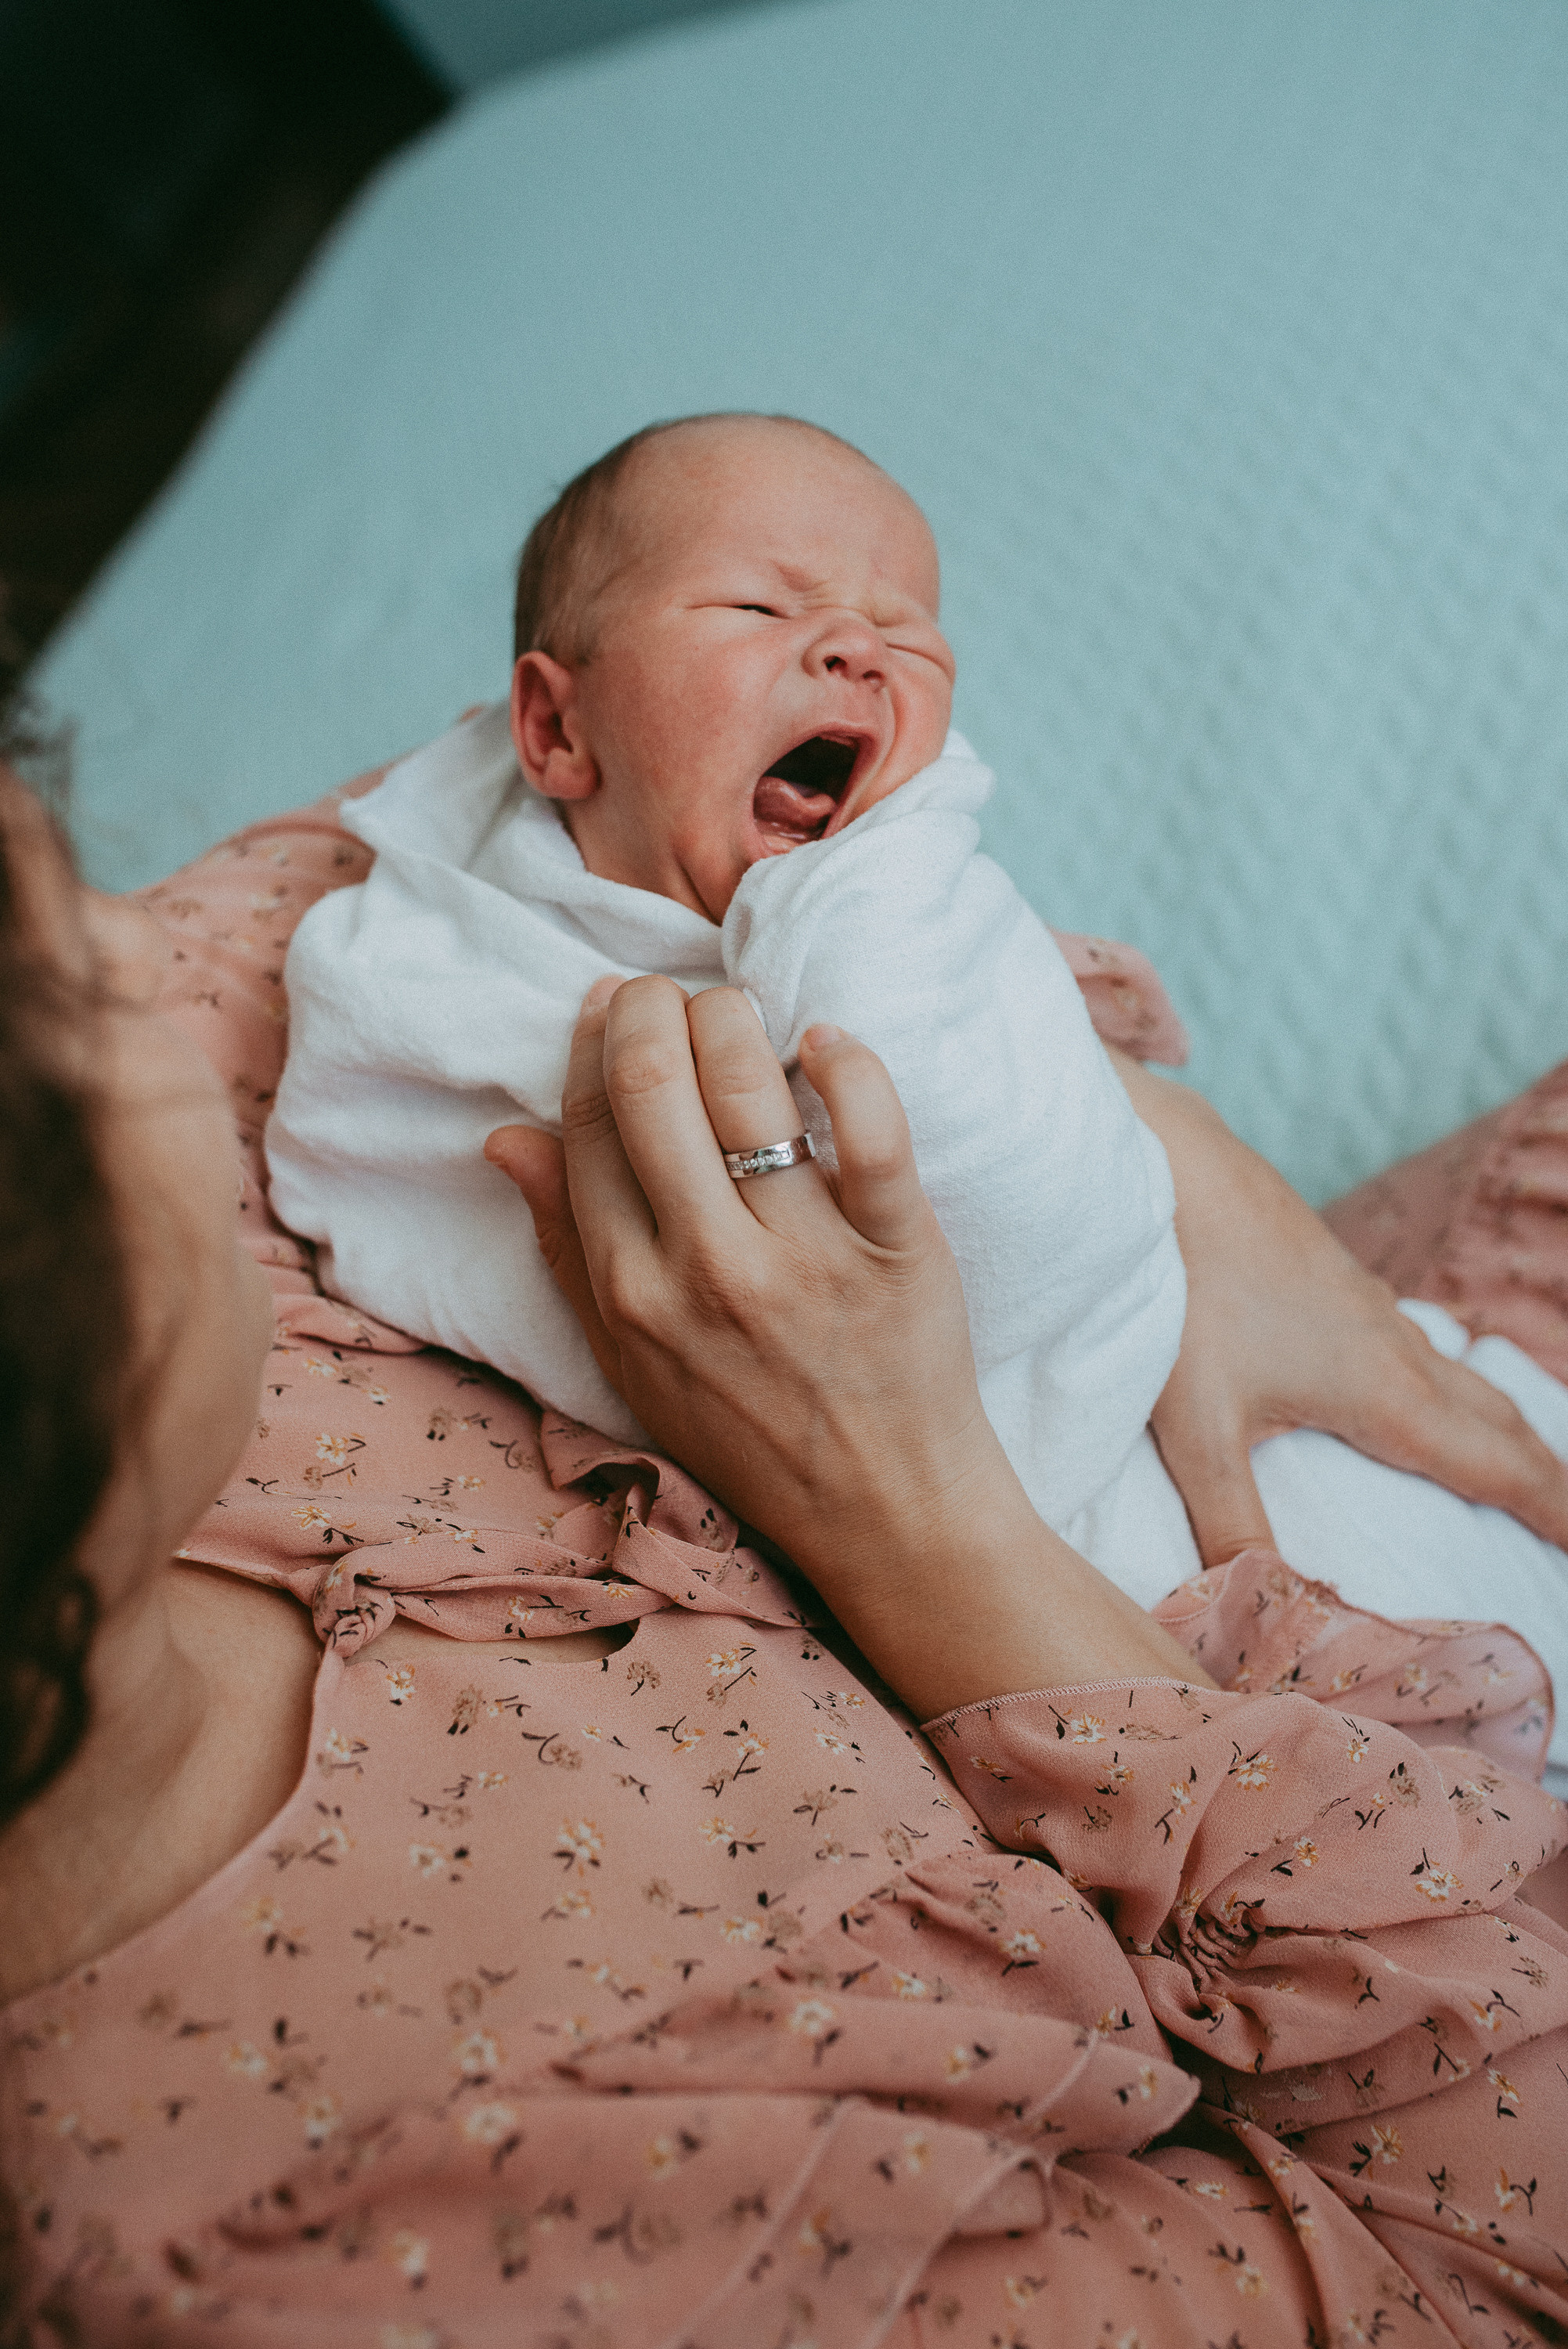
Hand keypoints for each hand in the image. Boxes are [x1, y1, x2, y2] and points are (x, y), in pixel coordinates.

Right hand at [487, 980, 1212, 1715]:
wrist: (884, 1510)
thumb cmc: (750, 1432)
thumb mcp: (628, 1360)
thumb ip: (566, 1246)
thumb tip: (507, 1137)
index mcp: (630, 1291)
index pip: (587, 1124)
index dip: (593, 1043)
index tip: (612, 1009)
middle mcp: (707, 1270)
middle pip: (652, 1082)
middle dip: (650, 1005)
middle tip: (671, 993)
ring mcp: (806, 1258)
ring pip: (748, 1084)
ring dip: (735, 1016)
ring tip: (741, 1014)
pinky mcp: (899, 1247)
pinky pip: (871, 1125)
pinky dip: (846, 1062)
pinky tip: (827, 1042)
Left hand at [1111, 1053, 1567, 1566]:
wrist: (1168, 1167)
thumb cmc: (1183, 1290)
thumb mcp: (1198, 1427)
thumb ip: (1229, 1524)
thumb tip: (1254, 1609)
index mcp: (1383, 1394)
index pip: (1495, 1469)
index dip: (1553, 1512)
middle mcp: (1394, 1347)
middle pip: (1494, 1421)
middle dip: (1541, 1474)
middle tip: (1566, 1519)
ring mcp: (1367, 1303)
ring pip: (1457, 1375)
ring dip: (1495, 1423)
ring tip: (1510, 1460)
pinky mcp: (1332, 1273)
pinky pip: (1415, 1341)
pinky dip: (1442, 1379)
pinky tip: (1412, 1378)